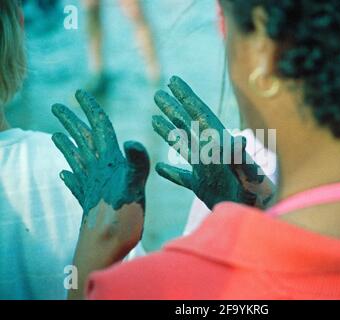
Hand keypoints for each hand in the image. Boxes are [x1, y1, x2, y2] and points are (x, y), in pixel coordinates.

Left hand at [52, 90, 149, 216]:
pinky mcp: (89, 202)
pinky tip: (63, 174)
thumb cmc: (122, 218)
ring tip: (55, 134)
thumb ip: (136, 163)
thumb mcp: (135, 187)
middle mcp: (96, 171)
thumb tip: (132, 141)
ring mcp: (90, 187)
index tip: (80, 94)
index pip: (99, 130)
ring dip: (67, 144)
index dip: (90, 111)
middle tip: (59, 107)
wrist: (105, 246)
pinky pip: (75, 184)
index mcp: (109, 163)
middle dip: (71, 122)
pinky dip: (69, 176)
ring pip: (76, 159)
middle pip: (82, 140)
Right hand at [152, 76, 274, 209]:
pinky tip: (158, 168)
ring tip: (153, 119)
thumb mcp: (246, 174)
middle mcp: (210, 151)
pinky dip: (170, 172)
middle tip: (158, 94)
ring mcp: (204, 168)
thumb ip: (242, 157)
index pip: (199, 113)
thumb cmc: (252, 195)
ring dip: (168, 132)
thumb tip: (240, 140)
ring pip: (182, 145)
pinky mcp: (201, 185)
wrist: (250, 213)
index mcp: (217, 142)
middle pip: (187, 124)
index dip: (186, 95)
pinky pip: (181, 176)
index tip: (173, 80)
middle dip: (173, 108)